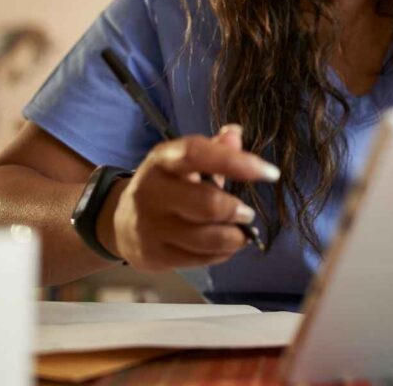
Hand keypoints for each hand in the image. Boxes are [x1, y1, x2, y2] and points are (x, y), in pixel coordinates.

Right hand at [99, 125, 279, 270]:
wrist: (121, 223)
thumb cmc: (167, 187)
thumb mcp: (184, 162)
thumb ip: (214, 150)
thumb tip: (236, 133)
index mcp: (162, 160)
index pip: (198, 154)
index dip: (237, 162)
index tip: (270, 173)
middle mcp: (152, 191)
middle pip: (207, 204)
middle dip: (237, 210)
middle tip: (248, 213)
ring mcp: (150, 226)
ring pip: (205, 238)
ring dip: (234, 237)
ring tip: (241, 233)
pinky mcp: (153, 255)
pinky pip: (198, 259)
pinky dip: (221, 254)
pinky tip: (225, 246)